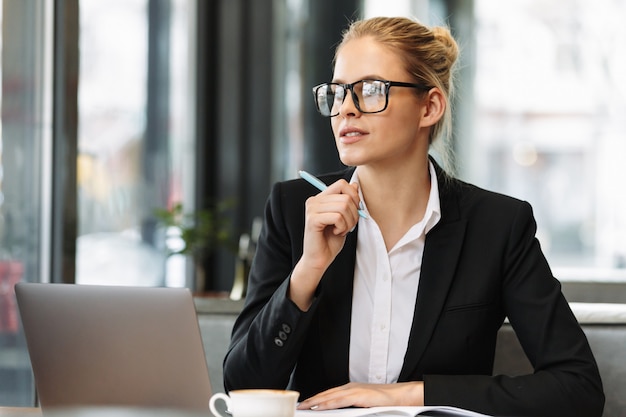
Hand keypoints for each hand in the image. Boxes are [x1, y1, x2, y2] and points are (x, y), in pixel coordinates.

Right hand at [289, 180, 360, 309]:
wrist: (319, 259)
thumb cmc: (330, 239)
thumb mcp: (344, 217)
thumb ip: (348, 201)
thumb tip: (355, 185)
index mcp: (321, 198)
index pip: (342, 184)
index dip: (354, 197)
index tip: (354, 212)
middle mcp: (314, 200)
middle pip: (346, 197)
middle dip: (354, 214)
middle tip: (348, 226)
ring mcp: (312, 209)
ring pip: (343, 206)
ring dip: (348, 222)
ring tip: (341, 230)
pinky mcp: (312, 220)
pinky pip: (337, 217)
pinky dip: (342, 227)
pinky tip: (336, 232)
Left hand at [296, 381, 423, 410]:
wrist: (403, 396)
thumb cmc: (387, 401)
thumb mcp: (365, 404)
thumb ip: (352, 406)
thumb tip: (342, 412)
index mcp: (351, 389)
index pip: (328, 394)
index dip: (315, 398)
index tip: (305, 404)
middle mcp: (350, 387)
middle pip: (326, 394)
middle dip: (311, 400)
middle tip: (299, 406)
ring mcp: (355, 390)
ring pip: (329, 396)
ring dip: (315, 401)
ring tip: (304, 407)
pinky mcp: (360, 395)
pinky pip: (340, 400)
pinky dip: (328, 404)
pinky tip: (319, 407)